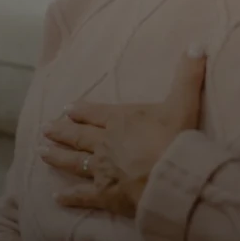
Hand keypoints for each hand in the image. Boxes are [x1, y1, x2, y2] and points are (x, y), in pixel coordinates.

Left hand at [41, 48, 206, 216]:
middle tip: (45, 130)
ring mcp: (101, 170)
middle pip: (79, 136)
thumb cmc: (174, 138)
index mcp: (121, 120)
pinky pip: (82, 195)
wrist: (168, 176)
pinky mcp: (104, 195)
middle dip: (62, 132)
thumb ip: (188, 74)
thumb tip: (198, 43)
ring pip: (74, 162)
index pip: (96, 113)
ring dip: (57, 157)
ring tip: (41, 153)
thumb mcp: (183, 101)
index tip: (67, 109)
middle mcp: (105, 143)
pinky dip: (70, 196)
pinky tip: (57, 197)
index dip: (82, 110)